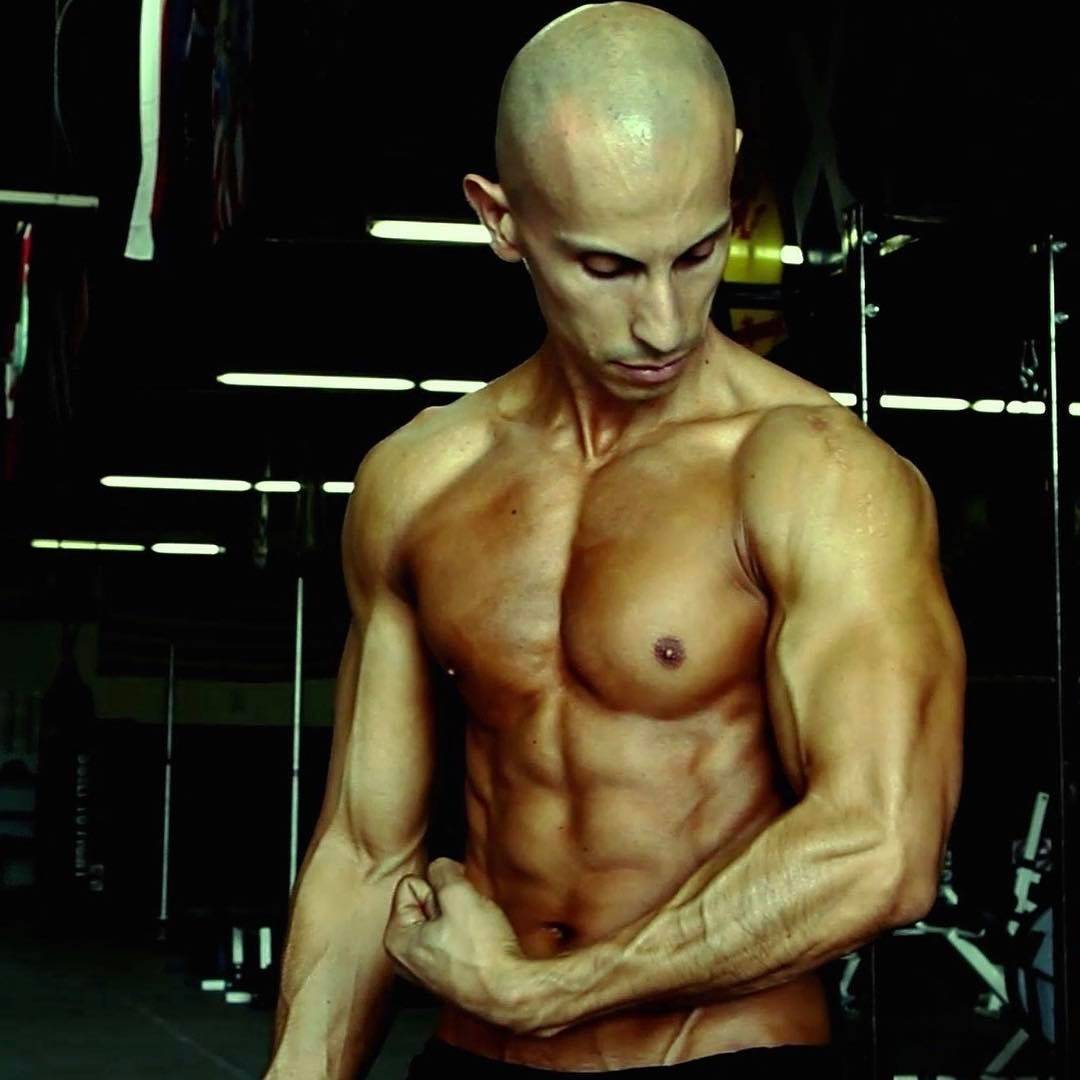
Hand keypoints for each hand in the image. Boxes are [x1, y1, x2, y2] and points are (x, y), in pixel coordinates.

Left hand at [383, 857, 532, 1030]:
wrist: (511, 993)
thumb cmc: (482, 955)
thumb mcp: (459, 894)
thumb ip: (442, 870)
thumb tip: (441, 867)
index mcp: (396, 940)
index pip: (411, 884)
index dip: (438, 887)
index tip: (454, 907)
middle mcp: (405, 959)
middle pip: (426, 900)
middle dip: (450, 902)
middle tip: (467, 920)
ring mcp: (426, 970)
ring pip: (443, 918)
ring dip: (462, 917)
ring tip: (475, 934)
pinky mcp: (448, 976)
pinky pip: (455, 937)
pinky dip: (468, 936)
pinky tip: (480, 948)